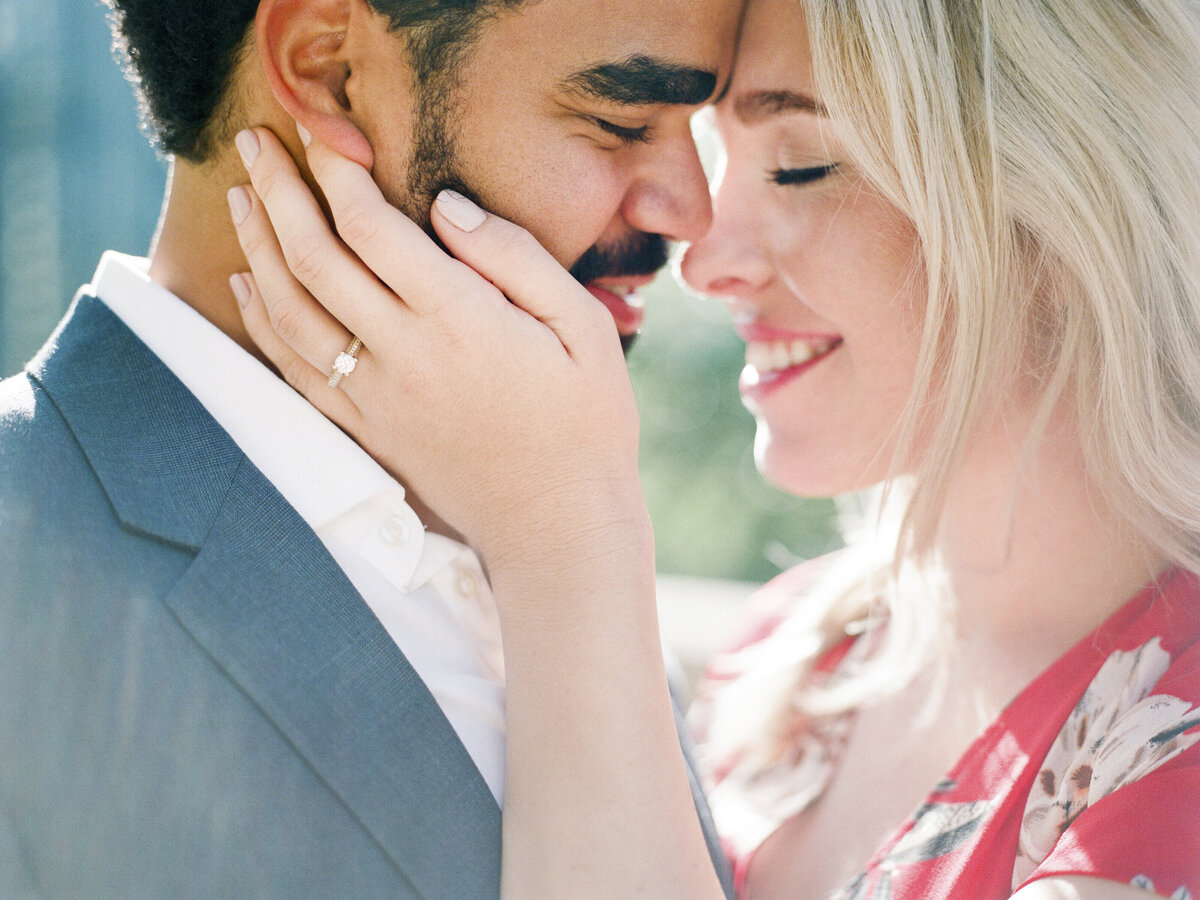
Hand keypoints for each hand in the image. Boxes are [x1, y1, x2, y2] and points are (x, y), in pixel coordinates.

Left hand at [226, 126, 647, 572]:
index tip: (324, 134)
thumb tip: (447, 207)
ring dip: (257, 248)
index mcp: (462, 320)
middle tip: (256, 144)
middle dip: (279, 192)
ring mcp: (378, 398)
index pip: (373, 228)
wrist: (559, 525)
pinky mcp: (367, 430)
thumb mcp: (583, 329)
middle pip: (315, 258)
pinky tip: (248, 286)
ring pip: (290, 312)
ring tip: (242, 198)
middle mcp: (405, 355)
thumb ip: (517, 259)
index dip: (338, 173)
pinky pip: (295, 370)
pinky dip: (262, 323)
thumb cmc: (586, 424)